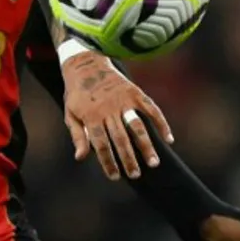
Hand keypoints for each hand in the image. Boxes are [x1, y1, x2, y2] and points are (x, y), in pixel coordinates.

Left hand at [63, 51, 172, 180]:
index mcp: (90, 116)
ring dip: (146, 146)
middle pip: (120, 138)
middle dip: (128, 159)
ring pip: (137, 126)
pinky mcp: (135, 92)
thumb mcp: (70, 114)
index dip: (108, 161)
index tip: (115, 176)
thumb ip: (77, 136)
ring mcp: (123, 100)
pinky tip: (169, 139)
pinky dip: (161, 123)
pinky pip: (151, 109)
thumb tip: (81, 158)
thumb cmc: (77, 94)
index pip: (100, 144)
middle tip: (135, 175)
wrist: (86, 64)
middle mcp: (108, 109)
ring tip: (153, 163)